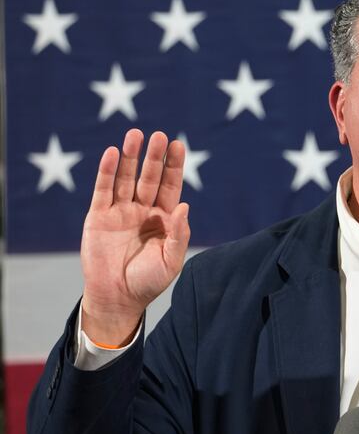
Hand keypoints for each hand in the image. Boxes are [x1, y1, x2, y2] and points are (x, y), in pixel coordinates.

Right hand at [80, 129, 189, 345]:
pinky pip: (103, 190)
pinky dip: (106, 172)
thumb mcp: (171, 260)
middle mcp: (142, 210)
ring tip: (134, 135)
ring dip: (130, 157)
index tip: (178, 145)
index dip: (174, 166)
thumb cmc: (149, 281)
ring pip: (125, 178)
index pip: (170, 186)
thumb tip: (185, 206)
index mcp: (164, 219)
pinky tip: (111, 154)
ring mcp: (120, 212)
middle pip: (149, 177)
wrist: (118, 298)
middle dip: (154, 157)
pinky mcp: (98, 217)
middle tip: (159, 135)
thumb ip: (179, 234)